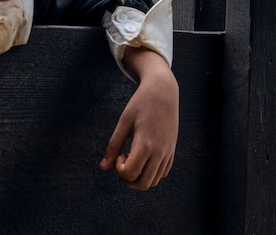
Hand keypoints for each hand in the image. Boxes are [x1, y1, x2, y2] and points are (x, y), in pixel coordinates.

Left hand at [99, 47, 177, 189]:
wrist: (163, 91)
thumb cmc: (141, 103)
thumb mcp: (124, 122)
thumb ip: (114, 146)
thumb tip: (103, 168)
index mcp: (146, 144)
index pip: (130, 174)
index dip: (119, 170)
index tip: (119, 154)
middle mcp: (160, 151)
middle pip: (143, 184)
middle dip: (128, 180)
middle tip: (123, 161)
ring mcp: (168, 152)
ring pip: (154, 181)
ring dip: (140, 177)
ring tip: (134, 158)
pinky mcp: (172, 150)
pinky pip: (163, 172)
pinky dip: (151, 172)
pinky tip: (144, 157)